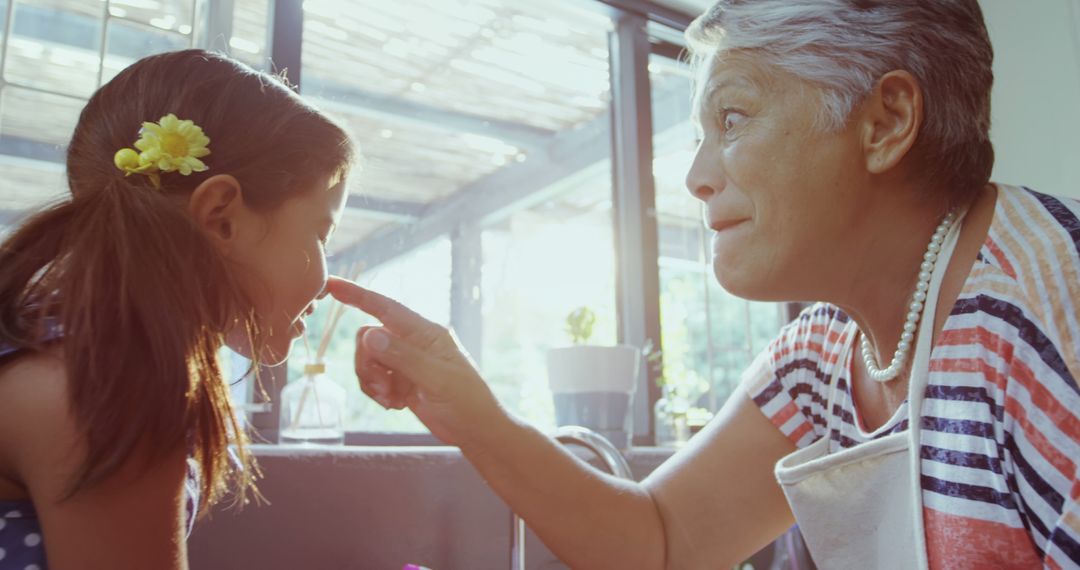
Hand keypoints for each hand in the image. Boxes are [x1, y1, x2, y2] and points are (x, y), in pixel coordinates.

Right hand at [325, 276, 506, 447]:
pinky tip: (395, 404)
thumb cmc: (467, 403)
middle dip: (366, 364)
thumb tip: (370, 334)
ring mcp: (406, 361)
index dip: (357, 295)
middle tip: (382, 388)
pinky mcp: (401, 380)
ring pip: (367, 359)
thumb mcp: (437, 380)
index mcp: (426, 333)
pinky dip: (376, 392)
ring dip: (371, 381)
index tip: (331, 285)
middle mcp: (414, 342)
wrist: (476, 431)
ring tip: (391, 400)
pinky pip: (373, 378)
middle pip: (368, 338)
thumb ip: (403, 356)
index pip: (386, 308)